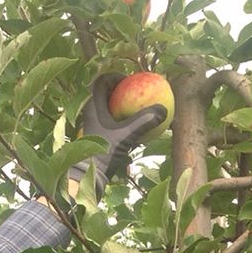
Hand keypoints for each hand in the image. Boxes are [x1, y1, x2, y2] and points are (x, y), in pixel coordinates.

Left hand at [68, 73, 169, 191]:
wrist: (88, 176)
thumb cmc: (103, 154)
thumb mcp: (126, 136)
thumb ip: (144, 122)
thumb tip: (163, 109)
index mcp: (92, 106)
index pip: (101, 81)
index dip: (115, 76)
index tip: (129, 81)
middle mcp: (89, 113)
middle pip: (104, 93)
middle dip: (120, 90)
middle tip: (135, 93)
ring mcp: (92, 125)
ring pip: (107, 108)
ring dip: (120, 106)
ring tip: (136, 109)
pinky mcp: (96, 136)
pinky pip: (109, 122)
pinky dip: (120, 121)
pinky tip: (134, 129)